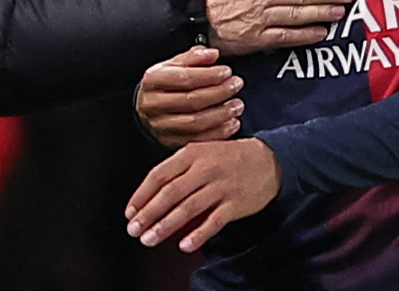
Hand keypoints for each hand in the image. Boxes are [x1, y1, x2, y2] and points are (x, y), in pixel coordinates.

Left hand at [125, 139, 280, 251]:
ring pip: (187, 209)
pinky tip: (184, 245)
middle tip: (134, 229)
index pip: (159, 175)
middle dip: (148, 213)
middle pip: (170, 193)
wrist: (269, 160)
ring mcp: (220, 187)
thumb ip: (178, 169)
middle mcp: (204, 169)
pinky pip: (213, 222)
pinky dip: (198, 234)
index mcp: (191, 154)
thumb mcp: (202, 151)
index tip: (129, 212)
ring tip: (149, 239)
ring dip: (165, 226)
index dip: (142, 195)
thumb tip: (152, 194)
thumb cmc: (229, 157)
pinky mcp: (235, 204)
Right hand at [137, 46, 243, 147]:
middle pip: (191, 100)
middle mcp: (153, 104)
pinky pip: (198, 140)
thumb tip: (213, 54)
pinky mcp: (170, 142)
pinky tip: (232, 123)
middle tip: (236, 85)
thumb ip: (194, 57)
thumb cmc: (164, 84)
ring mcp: (161, 126)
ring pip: (195, 122)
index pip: (184, 78)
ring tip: (237, 105)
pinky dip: (219, 133)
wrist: (148, 109)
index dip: (209, 75)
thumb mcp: (173, 65)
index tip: (227, 71)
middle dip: (219, 92)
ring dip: (221, 114)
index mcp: (153, 80)